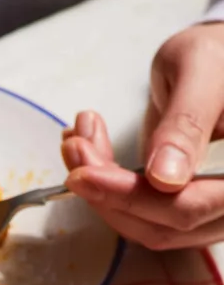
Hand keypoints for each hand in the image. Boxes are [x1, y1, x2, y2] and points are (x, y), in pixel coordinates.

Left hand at [61, 22, 223, 248]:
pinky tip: (88, 154)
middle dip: (107, 192)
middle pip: (163, 226)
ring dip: (100, 192)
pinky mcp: (184, 210)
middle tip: (75, 147)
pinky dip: (106, 191)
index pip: (190, 206)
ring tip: (77, 143)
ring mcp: (210, 215)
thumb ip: (187, 124)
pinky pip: (140, 216)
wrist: (219, 63)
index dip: (133, 197)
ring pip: (145, 227)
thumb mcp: (203, 73)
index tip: (85, 174)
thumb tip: (165, 179)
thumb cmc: (220, 57)